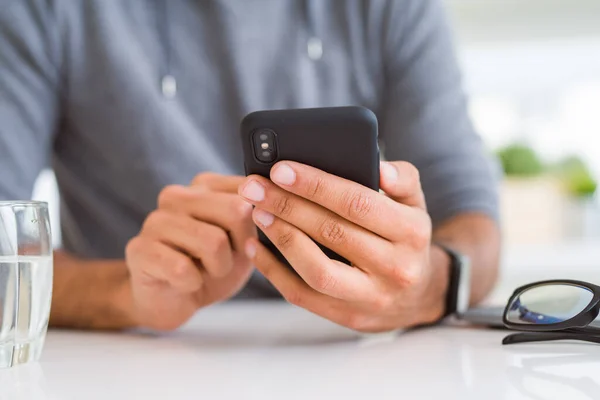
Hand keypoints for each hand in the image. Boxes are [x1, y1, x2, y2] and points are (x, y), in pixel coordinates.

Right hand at [125, 173, 256, 330]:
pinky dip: (193, 284)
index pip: (250, 190)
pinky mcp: (140, 249)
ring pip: (213, 242)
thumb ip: (256, 217)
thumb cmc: (211, 267)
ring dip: (219, 268)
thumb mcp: (244, 240)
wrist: (172, 300)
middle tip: (224, 260)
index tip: (245, 241)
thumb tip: (263, 203)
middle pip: (236, 210)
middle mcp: (177, 195)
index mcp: (205, 185)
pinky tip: (184, 282)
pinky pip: (183, 269)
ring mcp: (155, 220)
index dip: (260, 224)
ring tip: (204, 271)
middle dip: (240, 247)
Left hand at [238, 161, 449, 331]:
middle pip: (332, 233)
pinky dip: (274, 271)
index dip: (316, 185)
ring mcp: (371, 297)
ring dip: (281, 238)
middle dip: (287, 206)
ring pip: (317, 270)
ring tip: (257, 212)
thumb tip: (377, 166)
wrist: (420, 294)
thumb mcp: (415, 204)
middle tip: (254, 187)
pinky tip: (256, 246)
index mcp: (411, 232)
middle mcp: (395, 268)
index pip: (357, 203)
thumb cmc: (406, 238)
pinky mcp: (349, 317)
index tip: (280, 169)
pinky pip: (303, 295)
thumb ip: (401, 178)